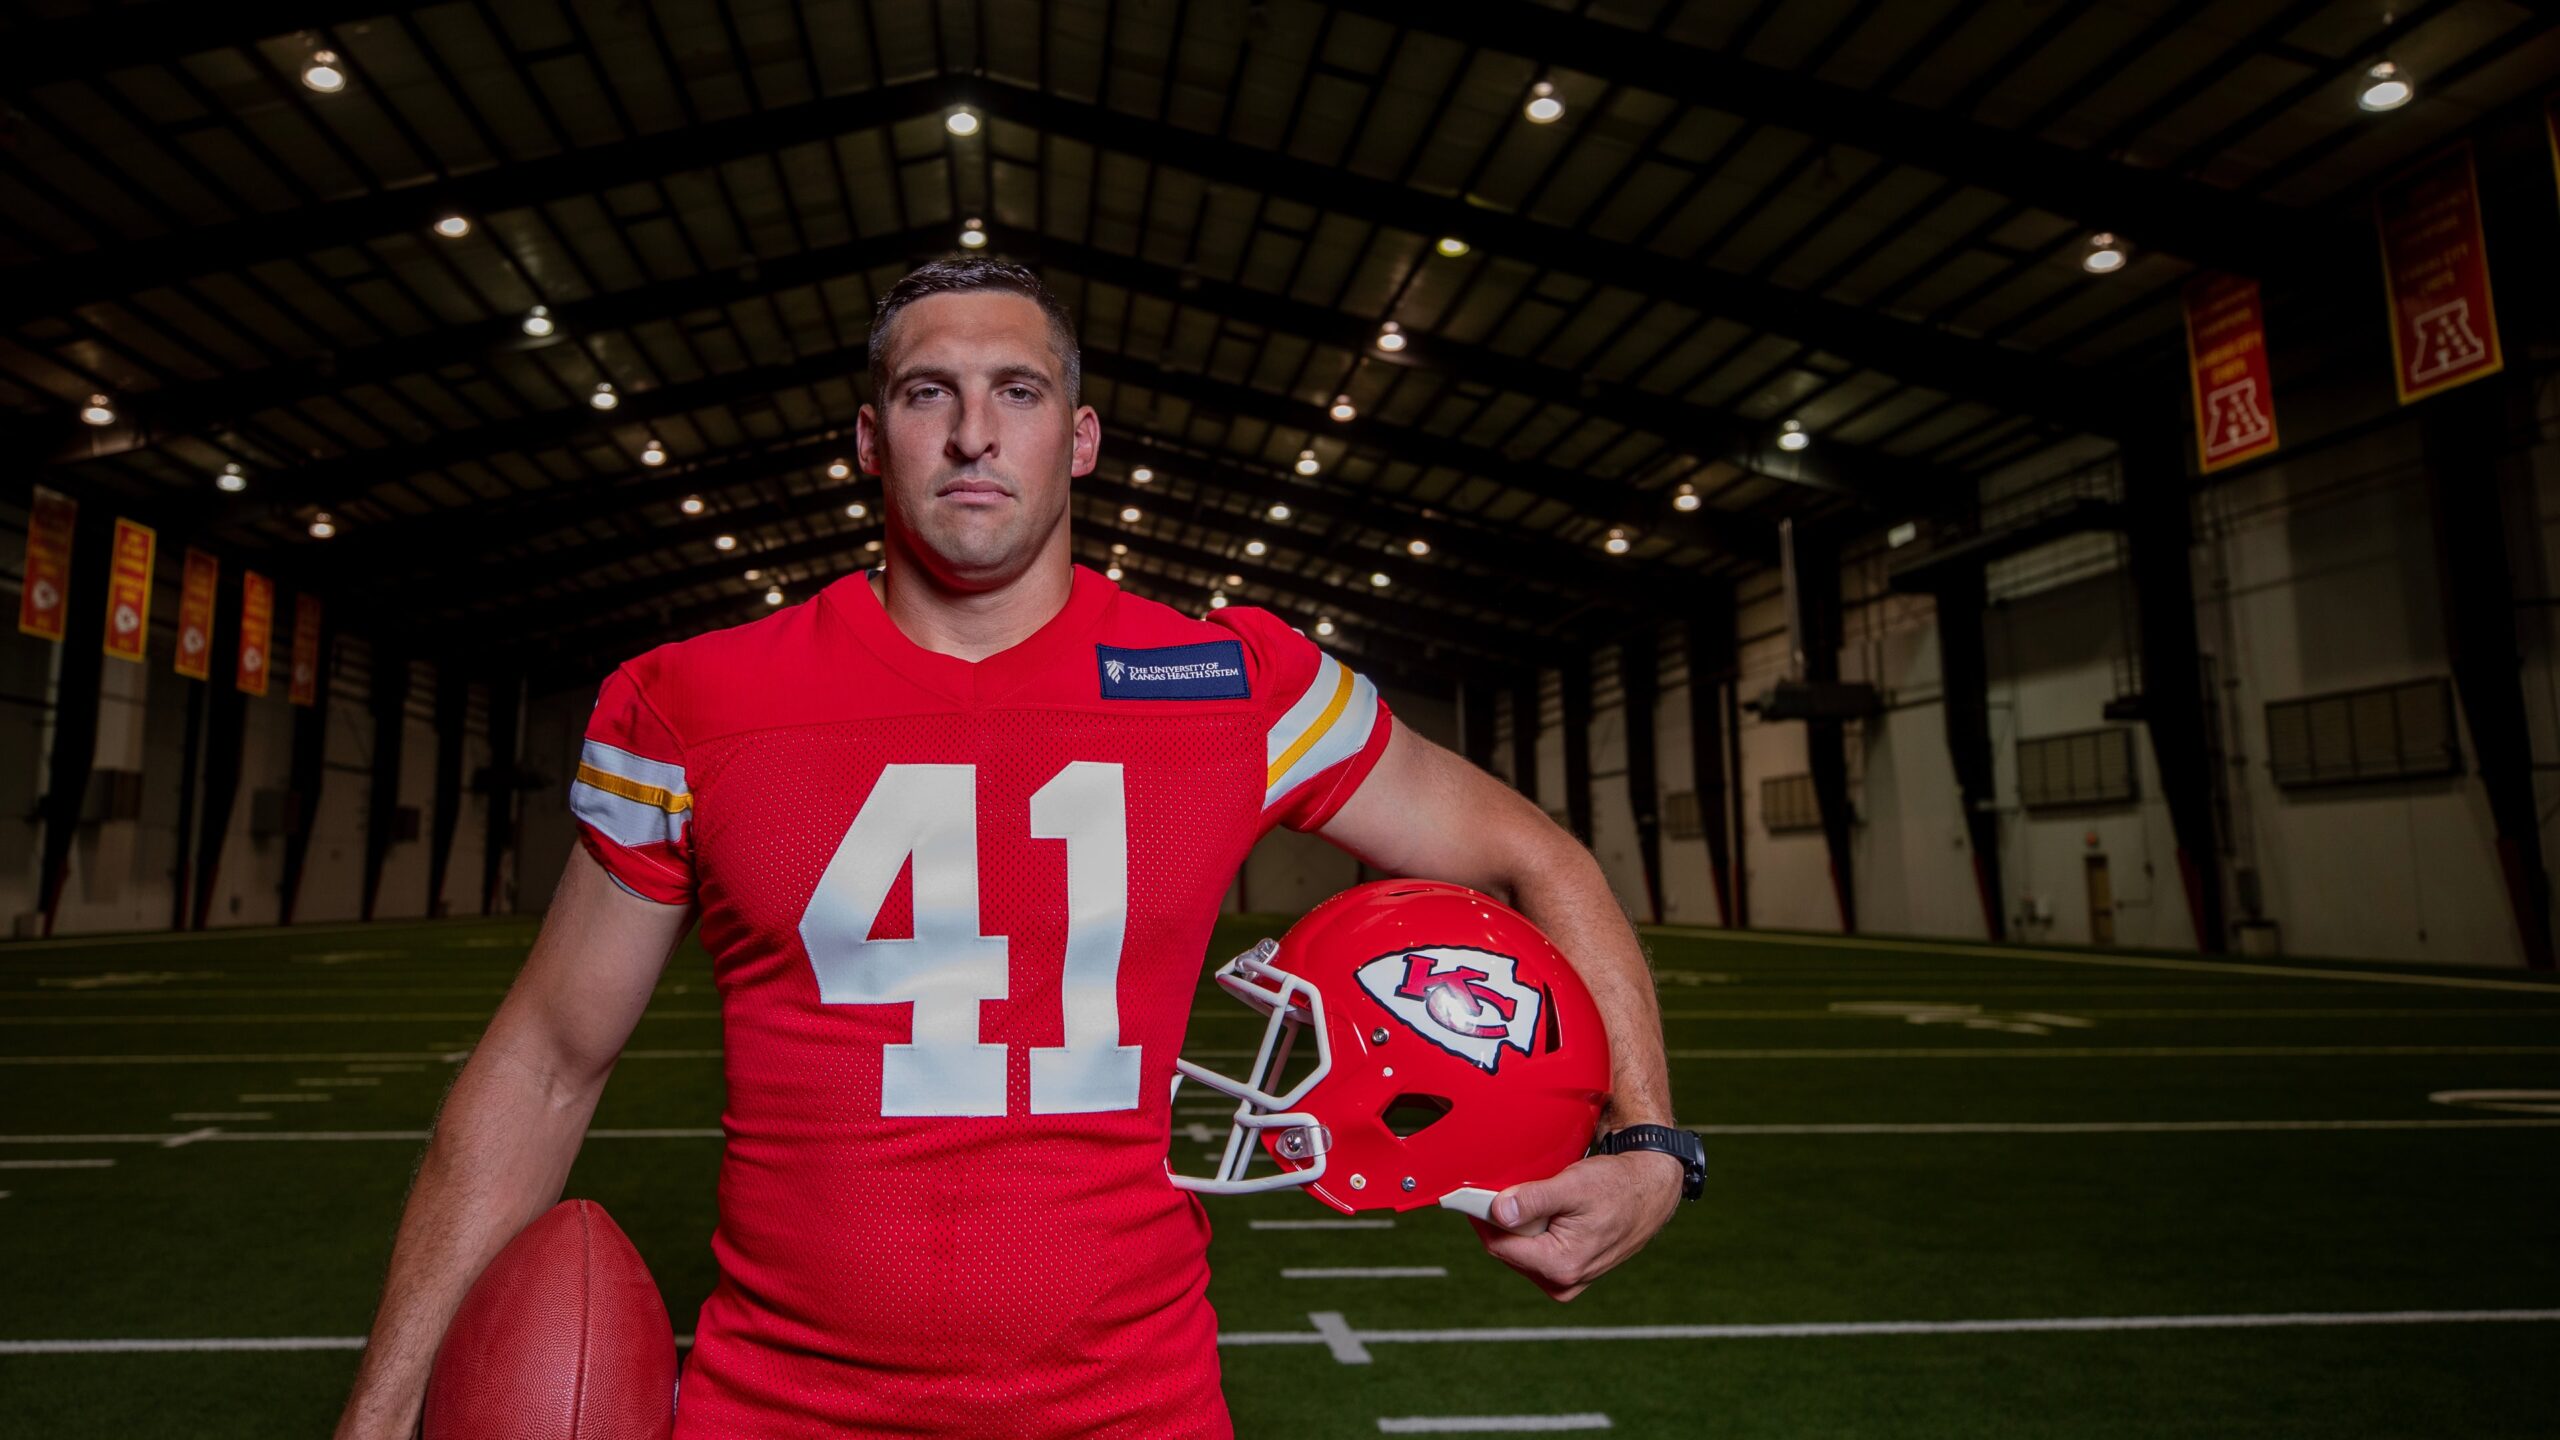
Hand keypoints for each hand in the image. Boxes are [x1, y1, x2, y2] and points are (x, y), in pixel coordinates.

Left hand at [1470, 1149, 1683, 1300]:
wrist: (1650, 1192)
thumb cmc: (1617, 1187)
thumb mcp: (1573, 1186)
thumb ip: (1533, 1200)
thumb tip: (1498, 1212)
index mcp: (1561, 1266)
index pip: (1500, 1245)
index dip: (1481, 1218)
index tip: (1470, 1194)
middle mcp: (1562, 1283)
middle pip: (1507, 1250)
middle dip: (1502, 1221)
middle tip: (1508, 1188)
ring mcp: (1566, 1282)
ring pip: (1520, 1251)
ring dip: (1519, 1226)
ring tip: (1538, 1200)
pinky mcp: (1569, 1274)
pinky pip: (1535, 1253)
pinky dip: (1533, 1232)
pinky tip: (1547, 1213)